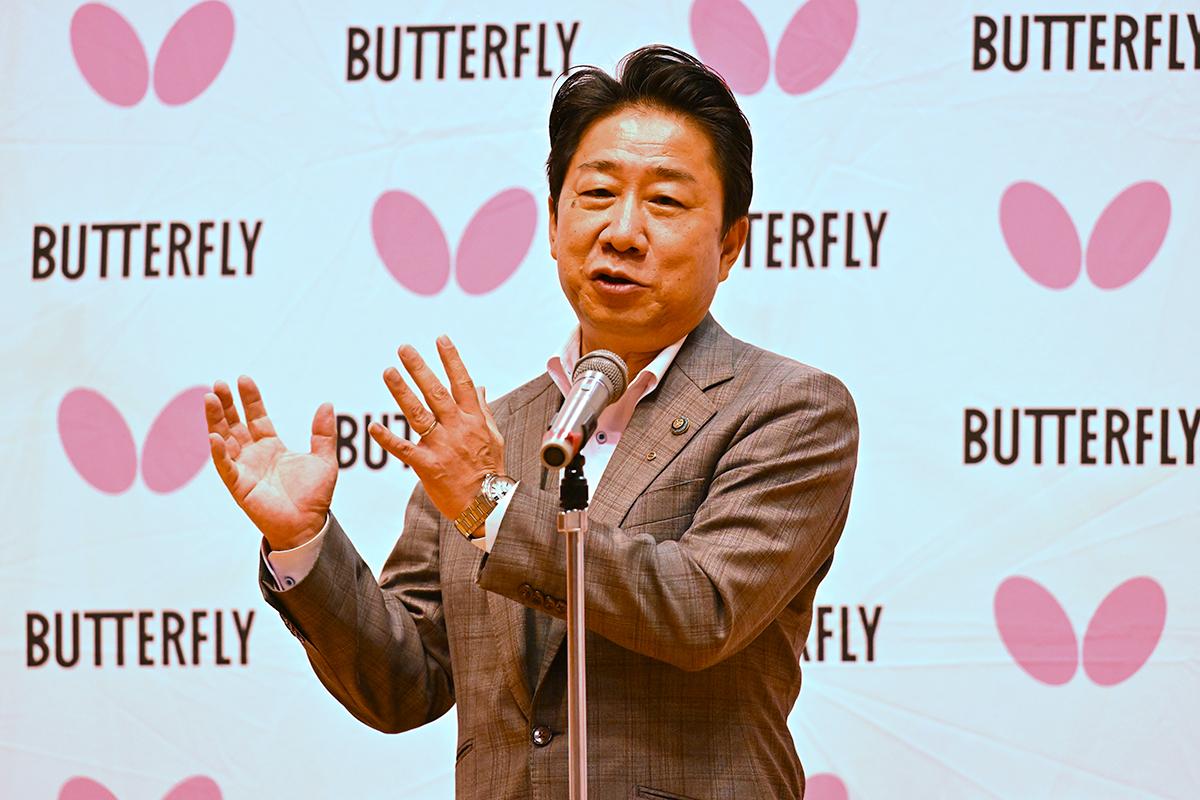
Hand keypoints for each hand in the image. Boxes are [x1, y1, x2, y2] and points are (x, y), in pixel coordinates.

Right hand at [204, 376, 336, 549]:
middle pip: (235, 424)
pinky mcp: (239, 486)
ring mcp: (244, 469)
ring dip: (216, 420)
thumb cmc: (314, 496)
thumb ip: (323, 433)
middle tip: (218, 384)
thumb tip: (327, 404)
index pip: (256, 417)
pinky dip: (218, 452)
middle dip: (227, 404)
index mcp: (271, 447)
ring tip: (210, 398)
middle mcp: (254, 455)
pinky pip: (225, 467)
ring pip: (224, 440)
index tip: (243, 379)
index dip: (250, 399)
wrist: (308, 525)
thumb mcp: (323, 459)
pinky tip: (214, 436)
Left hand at [367, 335, 503, 521]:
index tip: (440, 339)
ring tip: (388, 371)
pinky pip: (404, 449)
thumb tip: (480, 386)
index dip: (451, 359)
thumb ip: (482, 409)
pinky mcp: (428, 465)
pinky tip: (373, 427)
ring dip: (401, 392)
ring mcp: (442, 446)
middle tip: (404, 349)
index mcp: (474, 419)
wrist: (486, 503)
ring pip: (418, 414)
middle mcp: (457, 428)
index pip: (462, 382)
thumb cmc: (490, 469)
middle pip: (436, 392)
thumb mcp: (493, 435)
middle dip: (420, 368)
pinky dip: (388, 439)